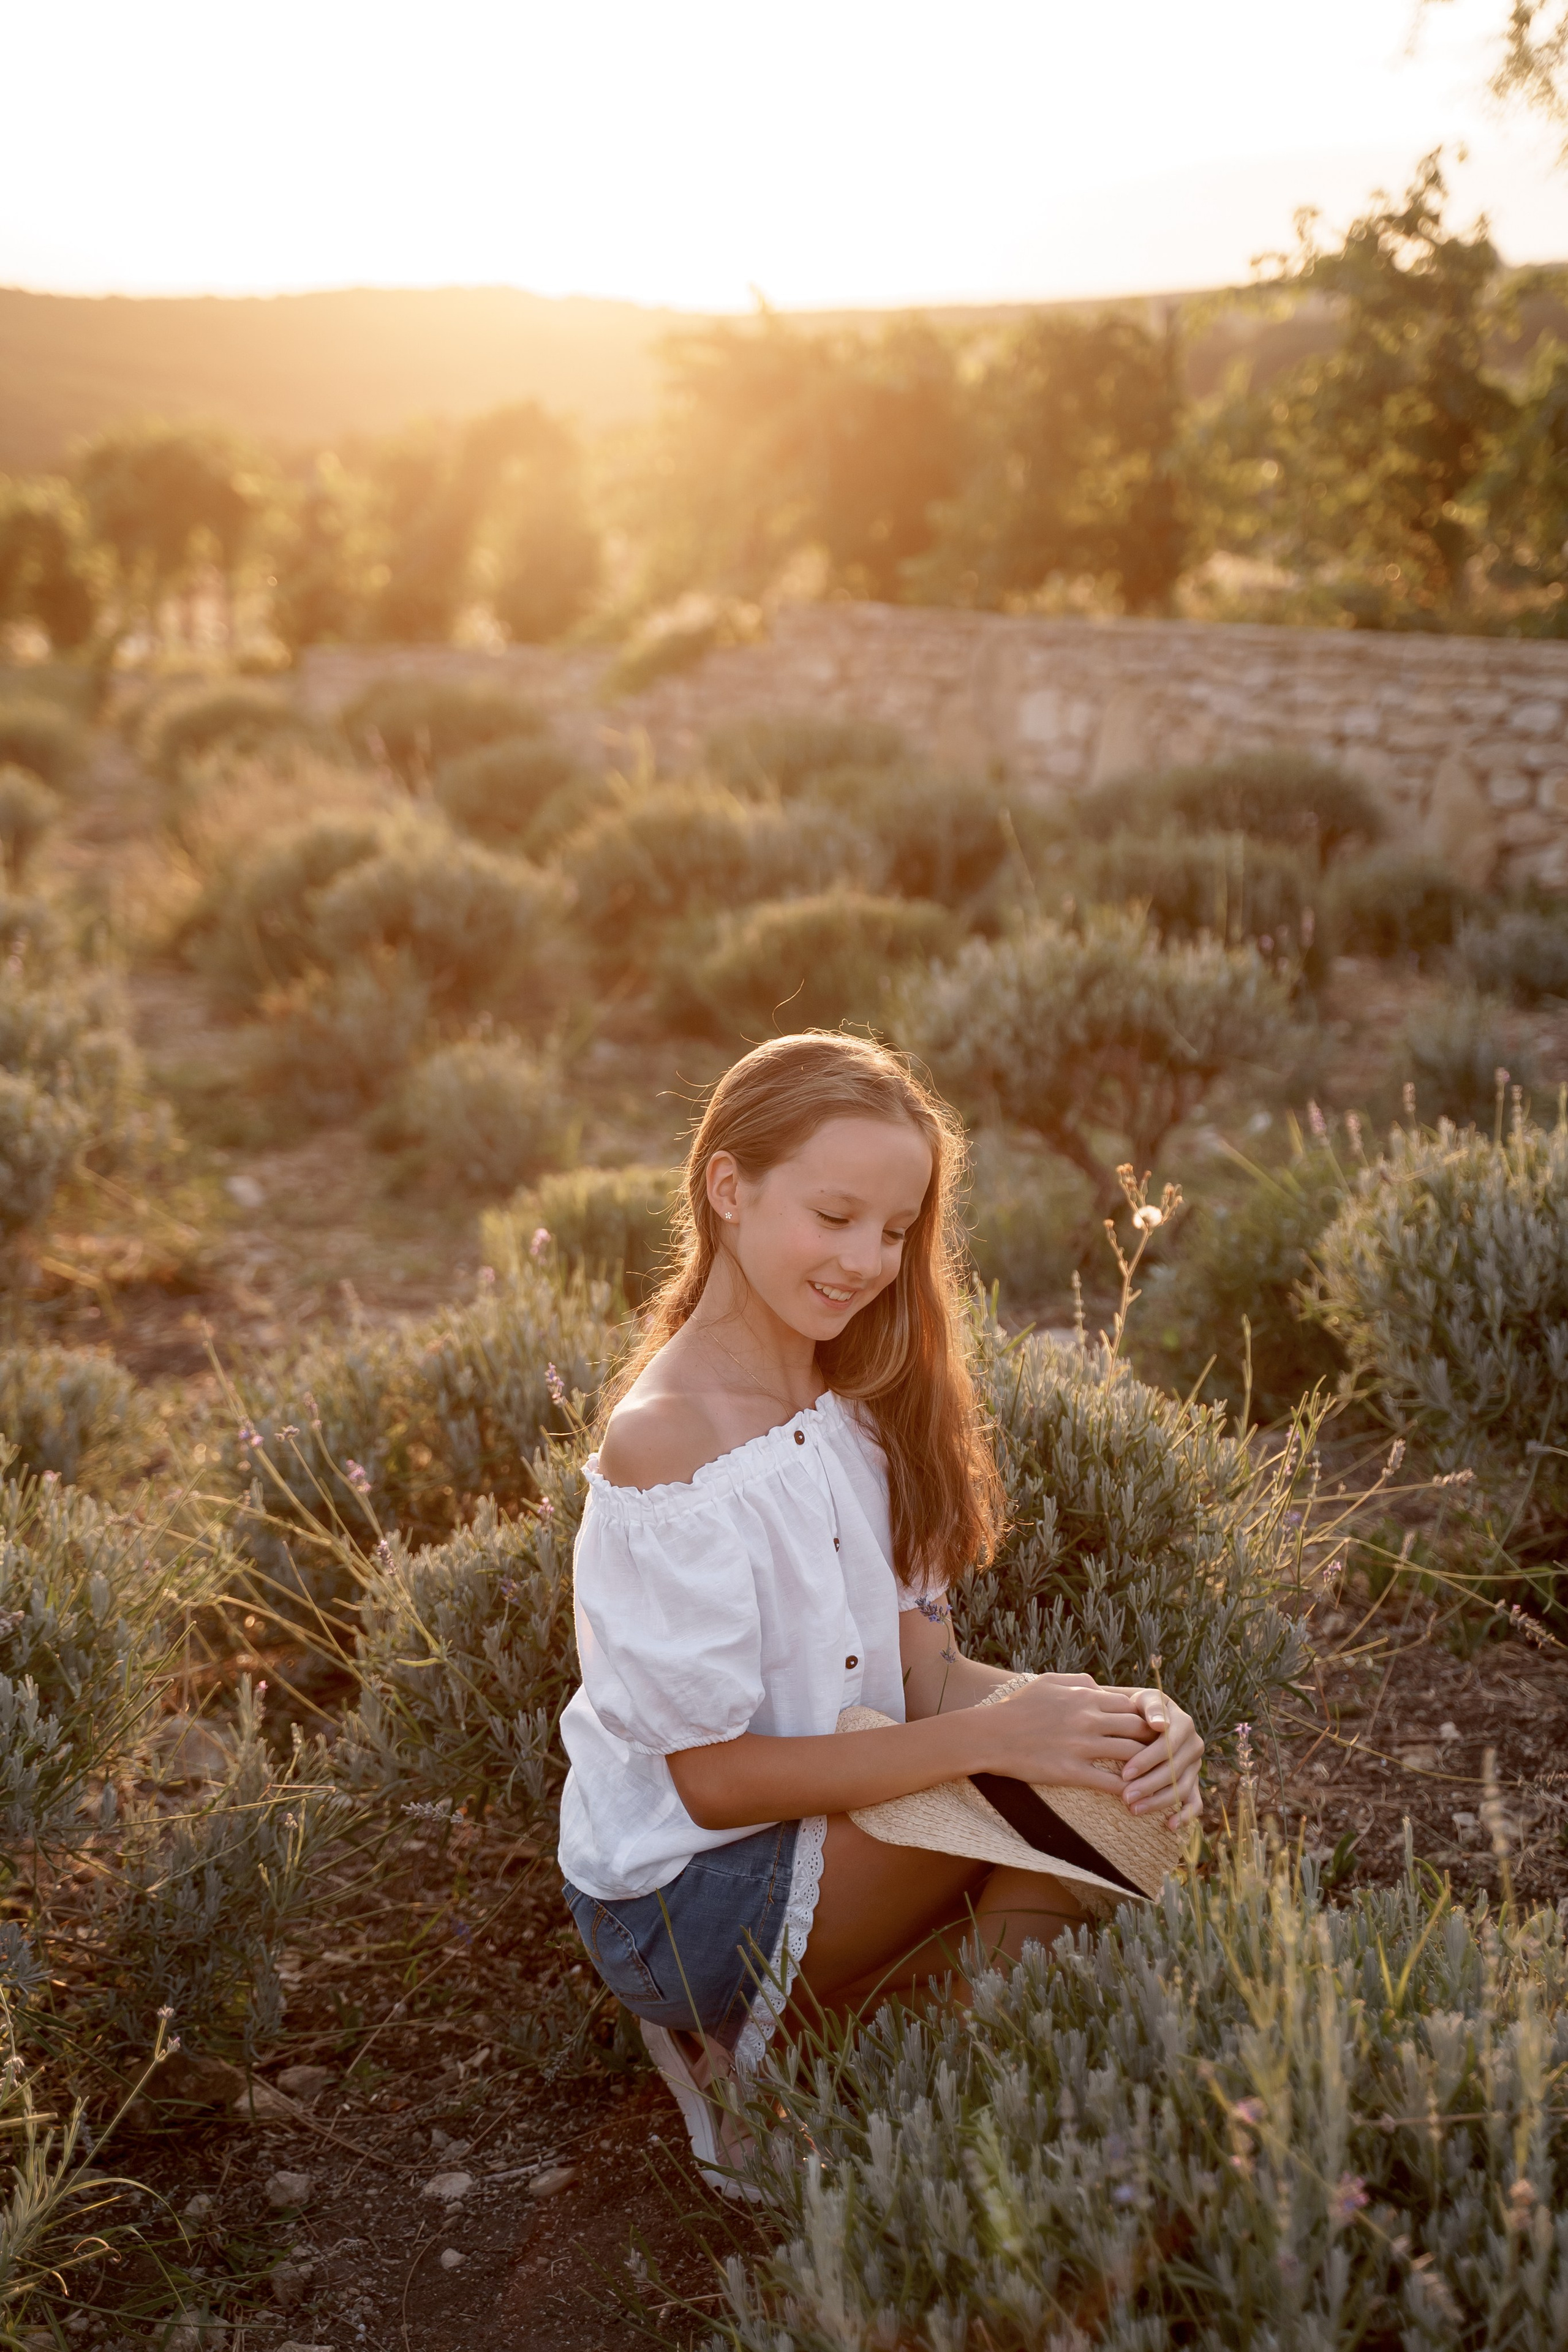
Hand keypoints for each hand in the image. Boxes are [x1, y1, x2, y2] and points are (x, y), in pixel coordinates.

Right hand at [972, 1673, 1160, 1800]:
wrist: (989, 1734)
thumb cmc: (1017, 1707)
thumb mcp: (1048, 1682)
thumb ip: (1078, 1682)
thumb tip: (1100, 1687)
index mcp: (1085, 1697)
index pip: (1131, 1706)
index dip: (1146, 1720)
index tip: (1154, 1731)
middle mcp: (1089, 1719)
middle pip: (1138, 1729)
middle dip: (1155, 1743)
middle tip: (1165, 1755)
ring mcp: (1081, 1746)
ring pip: (1131, 1756)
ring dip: (1148, 1768)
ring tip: (1157, 1780)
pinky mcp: (1071, 1771)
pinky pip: (1109, 1783)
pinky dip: (1127, 1791)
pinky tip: (1135, 1798)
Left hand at [1120, 1689, 1203, 1825]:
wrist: (1142, 1714)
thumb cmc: (1138, 1707)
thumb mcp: (1142, 1699)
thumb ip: (1150, 1707)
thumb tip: (1159, 1724)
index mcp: (1183, 1723)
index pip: (1167, 1746)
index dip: (1146, 1761)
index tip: (1124, 1773)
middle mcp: (1193, 1744)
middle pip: (1174, 1770)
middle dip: (1149, 1785)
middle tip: (1125, 1797)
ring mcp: (1195, 1765)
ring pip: (1182, 1788)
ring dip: (1159, 1802)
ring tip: (1134, 1810)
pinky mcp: (1193, 1781)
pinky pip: (1195, 1802)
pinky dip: (1185, 1816)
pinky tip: (1169, 1825)